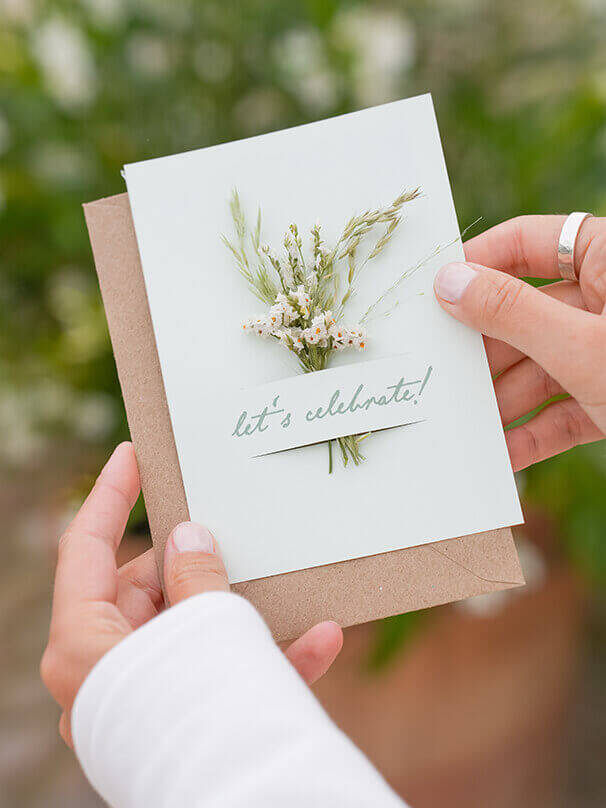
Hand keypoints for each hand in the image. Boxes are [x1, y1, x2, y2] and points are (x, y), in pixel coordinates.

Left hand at [41, 442, 342, 746]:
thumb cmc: (204, 714)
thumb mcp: (200, 627)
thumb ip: (195, 576)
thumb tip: (187, 534)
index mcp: (85, 645)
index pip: (85, 550)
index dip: (110, 496)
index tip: (132, 452)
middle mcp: (110, 670)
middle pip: (147, 590)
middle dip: (197, 561)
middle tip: (230, 524)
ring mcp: (151, 697)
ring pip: (193, 631)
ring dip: (244, 609)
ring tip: (279, 576)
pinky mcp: (190, 720)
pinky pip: (228, 679)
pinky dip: (269, 658)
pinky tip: (324, 638)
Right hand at [434, 215, 605, 469]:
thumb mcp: (583, 344)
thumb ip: (511, 312)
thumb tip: (447, 282)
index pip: (524, 243)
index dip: (474, 265)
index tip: (428, 296)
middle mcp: (605, 299)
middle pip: (522, 314)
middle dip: (481, 351)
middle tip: (435, 373)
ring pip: (539, 366)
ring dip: (502, 401)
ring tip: (460, 427)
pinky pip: (564, 410)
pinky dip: (535, 434)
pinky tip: (502, 457)